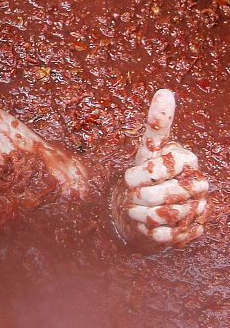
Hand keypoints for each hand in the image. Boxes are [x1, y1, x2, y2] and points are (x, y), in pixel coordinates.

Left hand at [112, 90, 209, 247]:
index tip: (129, 177)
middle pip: (162, 195)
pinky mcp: (194, 231)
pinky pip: (169, 236)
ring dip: (141, 214)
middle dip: (138, 197)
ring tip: (137, 209)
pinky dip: (152, 232)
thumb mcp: (147, 150)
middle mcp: (198, 183)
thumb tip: (165, 92)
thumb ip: (157, 124)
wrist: (146, 209)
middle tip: (132, 196)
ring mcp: (199, 208)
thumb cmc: (145, 175)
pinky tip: (148, 226)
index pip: (160, 167)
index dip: (140, 175)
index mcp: (186, 160)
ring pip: (163, 216)